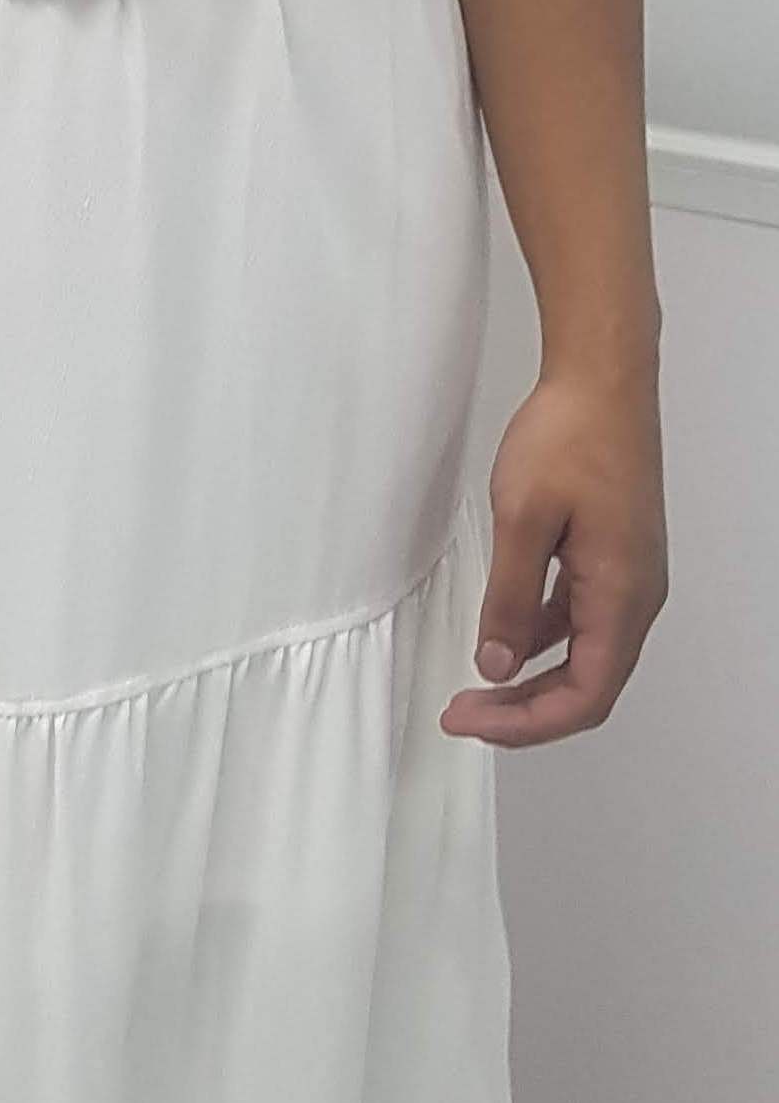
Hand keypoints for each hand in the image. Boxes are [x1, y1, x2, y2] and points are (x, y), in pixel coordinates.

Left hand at [441, 360, 667, 745]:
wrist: (603, 379)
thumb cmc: (571, 435)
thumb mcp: (522, 518)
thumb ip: (509, 599)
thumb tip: (496, 665)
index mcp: (623, 595)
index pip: (584, 696)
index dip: (525, 723)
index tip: (468, 718)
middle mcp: (638, 596)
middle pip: (589, 686)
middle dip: (526, 711)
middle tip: (464, 713)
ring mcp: (630, 577)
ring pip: (586, 656)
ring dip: (533, 678)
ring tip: (477, 684)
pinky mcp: (616, 557)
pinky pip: (583, 619)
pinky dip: (542, 638)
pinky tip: (503, 632)